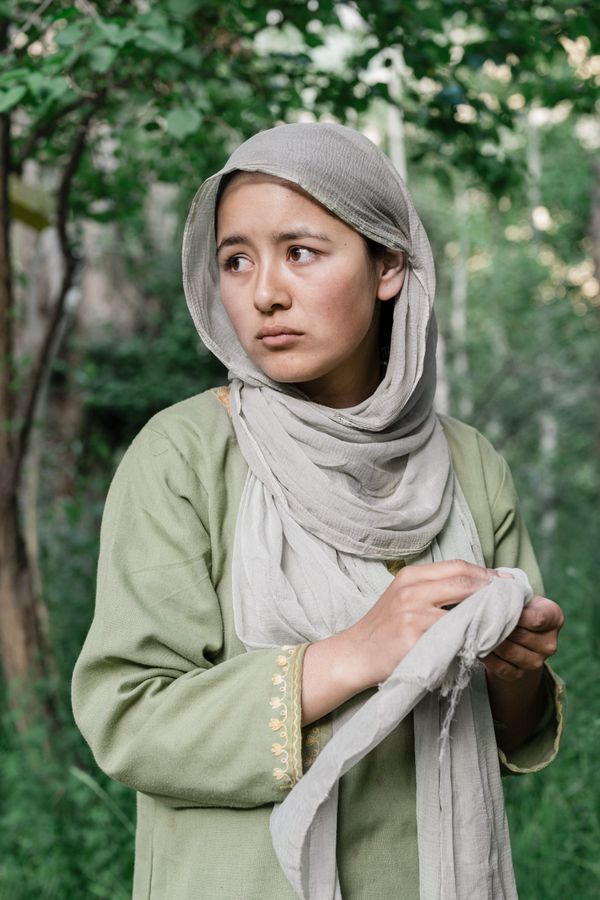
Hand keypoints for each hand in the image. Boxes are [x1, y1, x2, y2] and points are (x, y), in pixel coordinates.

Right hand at [345, 559, 493, 690]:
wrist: (356, 654)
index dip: (487, 574)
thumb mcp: (405, 597)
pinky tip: (484, 644)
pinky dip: (472, 639)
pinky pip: (453, 638)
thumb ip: (435, 589)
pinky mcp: (413, 640)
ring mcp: (411, 615)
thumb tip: (478, 587)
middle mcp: (411, 591)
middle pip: (464, 582)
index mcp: (410, 576)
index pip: (458, 566)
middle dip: (493, 592)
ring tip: (504, 624)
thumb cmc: (385, 628)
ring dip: (488, 617)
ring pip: (463, 610)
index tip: (507, 584)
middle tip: (514, 603)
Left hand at [482, 593, 563, 680]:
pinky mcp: (520, 674)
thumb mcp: (517, 594)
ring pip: (509, 651)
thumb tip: (492, 585)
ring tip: (477, 629)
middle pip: (520, 635)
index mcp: (554, 617)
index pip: (536, 619)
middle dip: (498, 625)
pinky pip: (501, 668)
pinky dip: (487, 656)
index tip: (497, 605)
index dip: (514, 613)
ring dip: (490, 641)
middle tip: (479, 616)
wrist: (513, 631)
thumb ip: (509, 589)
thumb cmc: (514, 606)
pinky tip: (478, 646)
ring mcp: (537, 661)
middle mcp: (550, 643)